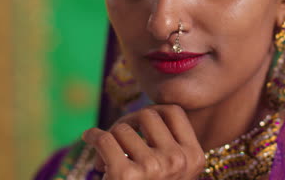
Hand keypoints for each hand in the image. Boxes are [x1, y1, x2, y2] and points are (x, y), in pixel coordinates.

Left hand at [83, 105, 204, 179]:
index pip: (174, 111)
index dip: (153, 111)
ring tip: (106, 158)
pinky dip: (93, 137)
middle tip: (117, 137)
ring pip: (122, 128)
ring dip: (109, 138)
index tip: (139, 124)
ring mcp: (154, 167)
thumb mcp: (174, 173)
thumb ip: (169, 147)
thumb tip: (143, 113)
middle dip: (128, 120)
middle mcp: (178, 160)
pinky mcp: (126, 176)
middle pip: (147, 114)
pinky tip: (90, 139)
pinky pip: (105, 139)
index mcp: (194, 157)